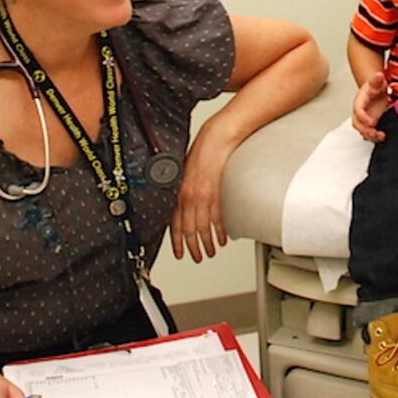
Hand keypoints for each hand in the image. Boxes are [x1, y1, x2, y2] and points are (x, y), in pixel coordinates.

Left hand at [170, 132, 230, 261]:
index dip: (176, 241)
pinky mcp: (216, 194)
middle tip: (197, 258)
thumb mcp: (184, 172)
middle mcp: (189, 197)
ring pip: (203, 227)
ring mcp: (203, 197)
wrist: (216, 140)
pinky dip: (219, 231)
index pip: (175, 223)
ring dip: (207, 243)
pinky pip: (217, 219)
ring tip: (210, 252)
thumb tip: (181, 202)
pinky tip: (222, 238)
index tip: (179, 252)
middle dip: (192, 247)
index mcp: (179, 192)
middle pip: (189, 229)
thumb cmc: (202, 151)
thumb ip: (182, 189)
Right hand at [350, 72, 389, 141]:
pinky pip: (368, 133)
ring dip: (369, 135)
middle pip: (357, 123)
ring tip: (380, 136)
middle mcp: (359, 111)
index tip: (371, 122)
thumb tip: (379, 75)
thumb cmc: (374, 87)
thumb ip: (376, 79)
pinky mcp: (369, 124)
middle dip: (365, 130)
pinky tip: (381, 137)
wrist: (376, 90)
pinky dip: (373, 137)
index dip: (363, 117)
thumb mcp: (376, 82)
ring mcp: (364, 119)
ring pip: (362, 130)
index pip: (358, 110)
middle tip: (374, 133)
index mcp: (359, 101)